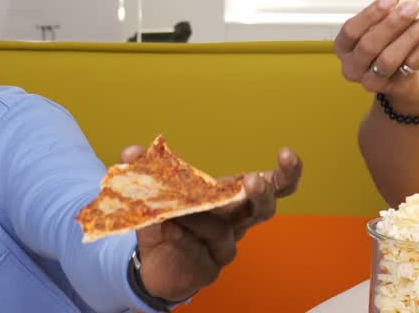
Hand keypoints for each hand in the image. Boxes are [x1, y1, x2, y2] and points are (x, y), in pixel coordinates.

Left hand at [131, 146, 301, 302]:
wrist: (154, 264)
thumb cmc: (165, 221)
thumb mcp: (153, 192)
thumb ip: (144, 170)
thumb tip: (131, 151)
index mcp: (232, 197)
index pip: (271, 183)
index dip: (285, 172)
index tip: (287, 154)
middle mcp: (235, 221)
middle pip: (264, 208)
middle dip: (263, 193)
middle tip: (253, 180)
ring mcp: (225, 246)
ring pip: (227, 230)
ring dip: (203, 217)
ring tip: (179, 212)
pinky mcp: (211, 268)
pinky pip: (202, 251)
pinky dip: (185, 237)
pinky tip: (170, 230)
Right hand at [335, 0, 418, 111]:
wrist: (399, 77)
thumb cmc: (384, 45)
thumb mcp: (380, 26)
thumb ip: (388, 11)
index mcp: (344, 47)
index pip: (351, 31)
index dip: (370, 15)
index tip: (389, 0)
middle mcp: (353, 66)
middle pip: (369, 46)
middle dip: (392, 24)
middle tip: (411, 7)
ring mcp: (372, 80)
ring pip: (390, 58)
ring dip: (411, 35)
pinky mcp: (395, 86)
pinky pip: (411, 63)